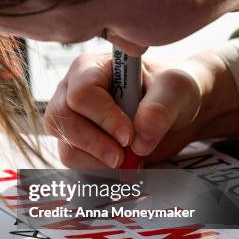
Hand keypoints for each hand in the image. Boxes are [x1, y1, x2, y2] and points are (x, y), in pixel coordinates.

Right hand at [44, 51, 238, 168]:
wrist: (172, 112)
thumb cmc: (169, 91)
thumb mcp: (177, 88)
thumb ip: (162, 106)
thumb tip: (140, 136)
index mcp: (90, 68)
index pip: (81, 93)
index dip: (103, 117)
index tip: (130, 136)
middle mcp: (70, 91)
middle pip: (61, 119)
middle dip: (94, 143)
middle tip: (123, 157)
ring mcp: (69, 119)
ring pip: (64, 144)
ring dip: (96, 161)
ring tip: (127, 161)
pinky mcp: (73, 142)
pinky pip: (72, 161)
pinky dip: (96, 170)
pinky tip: (120, 164)